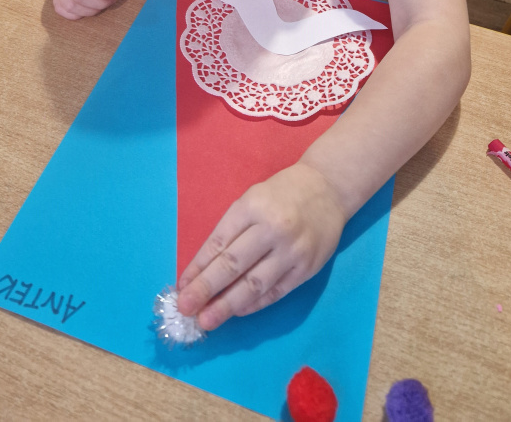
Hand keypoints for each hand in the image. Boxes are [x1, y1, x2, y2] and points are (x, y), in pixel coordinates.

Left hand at [175, 163, 345, 330]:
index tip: (182, 287)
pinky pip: (276, 292)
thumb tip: (202, 270)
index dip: (198, 268)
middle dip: (206, 289)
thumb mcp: (251, 200)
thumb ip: (230, 232)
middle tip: (186, 309)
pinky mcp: (307, 268)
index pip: (218, 243)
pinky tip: (238, 311)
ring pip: (254, 284)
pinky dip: (255, 304)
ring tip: (208, 320)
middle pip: (233, 265)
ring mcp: (292, 251)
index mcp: (252, 207)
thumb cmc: (281, 194)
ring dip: (228, 305)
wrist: (328, 189)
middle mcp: (272, 229)